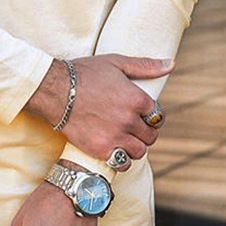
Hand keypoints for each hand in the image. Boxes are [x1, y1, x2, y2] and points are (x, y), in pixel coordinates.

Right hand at [24, 54, 172, 168]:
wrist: (55, 91)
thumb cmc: (84, 74)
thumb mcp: (115, 63)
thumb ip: (145, 66)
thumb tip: (170, 64)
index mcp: (137, 99)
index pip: (158, 116)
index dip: (150, 116)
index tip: (141, 115)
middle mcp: (130, 120)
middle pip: (151, 135)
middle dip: (144, 131)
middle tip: (131, 127)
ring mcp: (116, 136)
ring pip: (140, 151)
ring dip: (135, 146)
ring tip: (124, 139)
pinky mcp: (101, 149)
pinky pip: (123, 163)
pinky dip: (122, 159)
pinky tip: (115, 150)